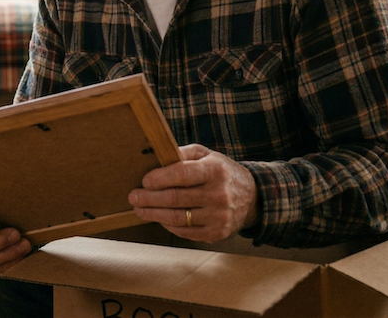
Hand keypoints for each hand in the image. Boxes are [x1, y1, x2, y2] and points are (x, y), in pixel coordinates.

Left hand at [129, 143, 258, 242]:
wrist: (253, 198)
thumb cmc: (222, 173)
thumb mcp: (207, 155)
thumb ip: (183, 154)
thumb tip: (158, 156)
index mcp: (215, 171)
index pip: (182, 175)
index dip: (159, 179)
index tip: (144, 181)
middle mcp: (219, 195)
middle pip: (175, 199)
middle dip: (149, 198)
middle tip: (133, 197)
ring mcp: (219, 217)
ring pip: (177, 218)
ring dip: (153, 214)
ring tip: (139, 209)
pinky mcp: (217, 233)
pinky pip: (185, 232)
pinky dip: (168, 225)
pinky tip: (159, 218)